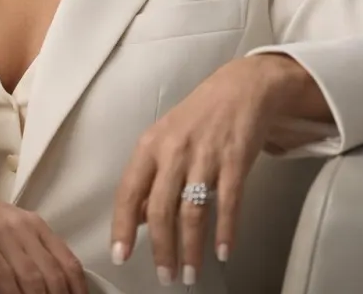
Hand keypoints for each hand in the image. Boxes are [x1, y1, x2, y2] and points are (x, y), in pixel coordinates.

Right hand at [0, 170, 87, 293]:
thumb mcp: (13, 225)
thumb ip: (32, 247)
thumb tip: (51, 282)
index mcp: (37, 225)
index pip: (69, 262)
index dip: (77, 290)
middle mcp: (25, 228)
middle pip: (53, 274)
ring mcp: (2, 233)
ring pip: (32, 278)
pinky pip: (2, 275)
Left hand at [109, 54, 316, 285]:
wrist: (241, 87)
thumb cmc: (198, 117)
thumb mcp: (164, 140)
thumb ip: (150, 178)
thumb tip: (134, 217)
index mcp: (149, 145)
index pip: (128, 191)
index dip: (122, 226)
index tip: (121, 255)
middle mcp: (173, 151)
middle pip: (160, 209)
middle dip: (161, 248)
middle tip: (165, 276)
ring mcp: (205, 155)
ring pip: (192, 211)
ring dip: (190, 248)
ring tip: (189, 273)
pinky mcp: (235, 159)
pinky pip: (229, 202)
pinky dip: (226, 230)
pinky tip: (223, 251)